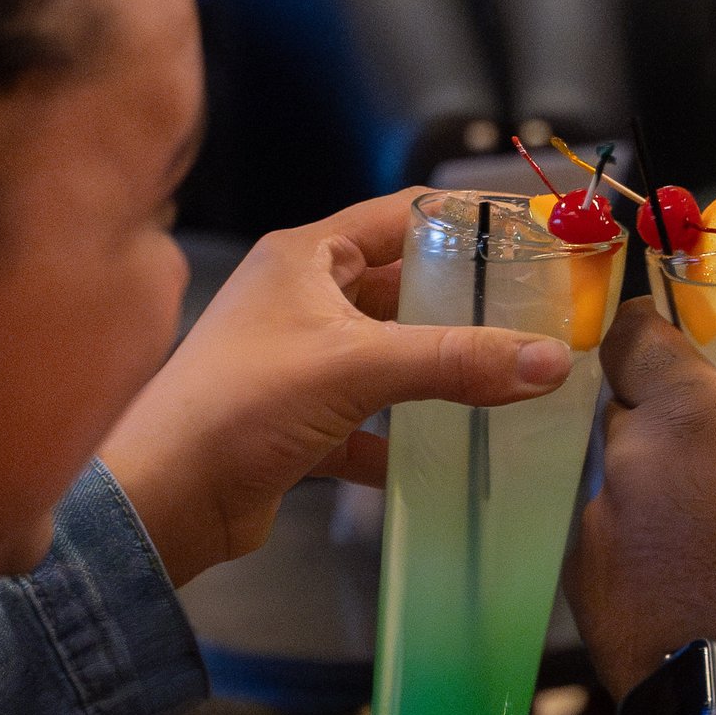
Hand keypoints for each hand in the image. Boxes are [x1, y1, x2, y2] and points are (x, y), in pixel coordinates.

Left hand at [102, 196, 572, 585]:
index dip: (468, 219)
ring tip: (511, 377)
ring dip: (440, 369)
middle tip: (536, 315)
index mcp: (306, 257)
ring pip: (388, 354)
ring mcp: (297, 361)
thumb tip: (552, 360)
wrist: (163, 500)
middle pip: (401, 286)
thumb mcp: (357, 369)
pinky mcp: (297, 421)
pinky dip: (406, 435)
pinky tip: (450, 453)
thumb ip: (456, 361)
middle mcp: (300, 298)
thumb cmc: (242, 406)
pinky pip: (368, 419)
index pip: (402, 214)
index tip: (535, 234)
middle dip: (464, 302)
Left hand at [569, 301, 715, 702]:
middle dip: (668, 416)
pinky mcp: (584, 591)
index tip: (684, 343)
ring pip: (616, 477)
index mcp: (691, 421)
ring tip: (714, 519)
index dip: (657, 330)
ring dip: (654, 484)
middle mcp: (627, 464)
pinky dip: (639, 546)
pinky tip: (691, 575)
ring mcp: (596, 530)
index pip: (636, 336)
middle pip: (625, 406)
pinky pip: (605, 541)